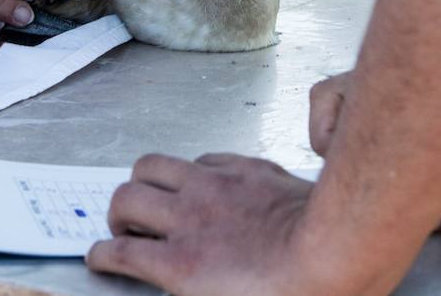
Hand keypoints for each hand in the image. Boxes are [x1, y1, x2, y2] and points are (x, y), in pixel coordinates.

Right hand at [87, 153, 325, 295]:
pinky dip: (191, 170)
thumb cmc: (296, 295)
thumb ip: (194, 290)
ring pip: (151, 165)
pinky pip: (200, 157)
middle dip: (116, 214)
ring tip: (154, 196)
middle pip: (123, 198)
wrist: (338, 250)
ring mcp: (213, 185)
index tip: (101, 258)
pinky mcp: (242, 166)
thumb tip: (185, 284)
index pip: (117, 252)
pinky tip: (205, 183)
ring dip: (143, 182)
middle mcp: (187, 218)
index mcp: (181, 265)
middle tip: (128, 228)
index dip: (101, 255)